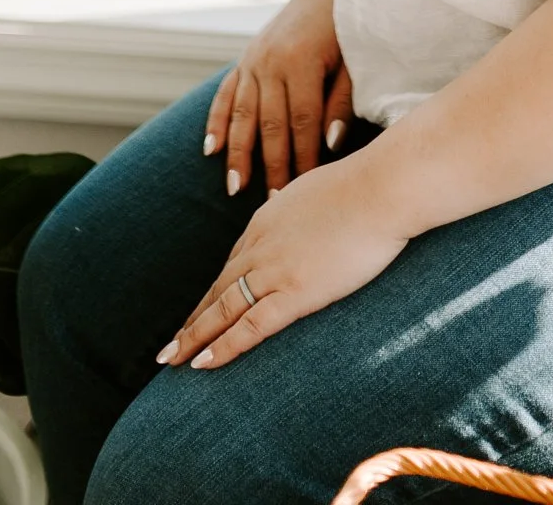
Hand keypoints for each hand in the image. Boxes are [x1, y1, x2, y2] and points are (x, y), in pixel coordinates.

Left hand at [158, 153, 408, 369]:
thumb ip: (298, 208)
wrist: (381, 188)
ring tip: (173, 360)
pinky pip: (248, 327)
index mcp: (267, 220)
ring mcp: (274, 270)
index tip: (201, 310)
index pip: (233, 264)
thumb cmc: (363, 187)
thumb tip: (291, 209)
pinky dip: (222, 347)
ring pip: (223, 310)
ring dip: (195, 337)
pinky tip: (202, 364)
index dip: (214, 292)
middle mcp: (261, 245)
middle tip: (171, 346)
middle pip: (218, 289)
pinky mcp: (294, 292)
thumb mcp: (317, 191)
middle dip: (193, 319)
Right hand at [204, 0, 352, 195]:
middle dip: (271, 166)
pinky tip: (209, 150)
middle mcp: (272, 62)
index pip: (302, 122)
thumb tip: (330, 143)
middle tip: (273, 201)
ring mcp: (253, 61)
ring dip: (238, 153)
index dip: (304, 157)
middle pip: (270, 124)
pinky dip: (216, 122)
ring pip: (242, 114)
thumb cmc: (345, 31)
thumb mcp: (352, 63)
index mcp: (303, 63)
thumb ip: (341, 102)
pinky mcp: (243, 59)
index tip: (306, 188)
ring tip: (236, 188)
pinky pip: (225, 95)